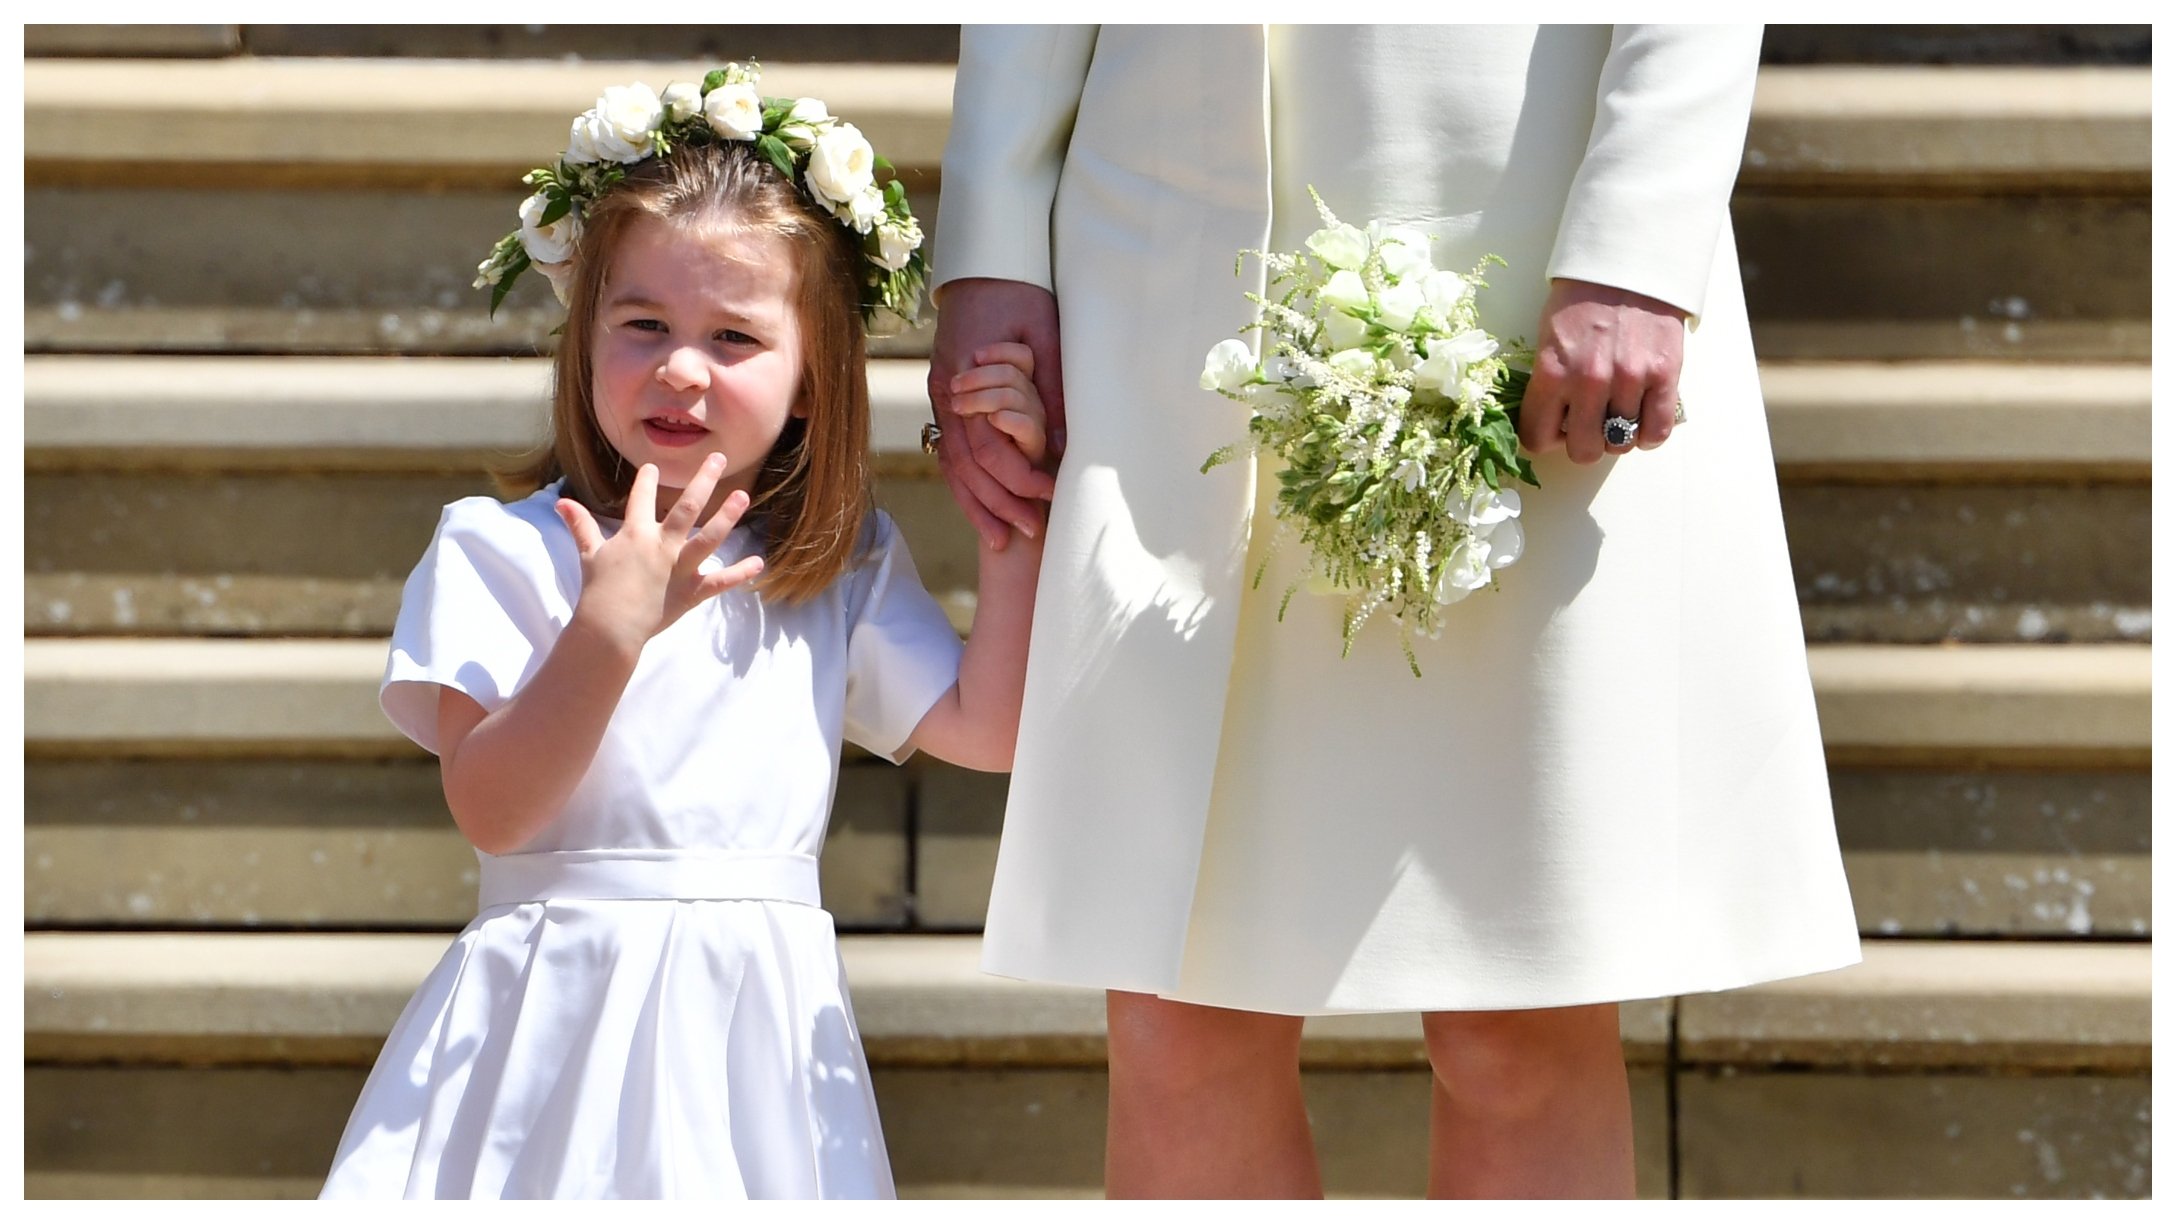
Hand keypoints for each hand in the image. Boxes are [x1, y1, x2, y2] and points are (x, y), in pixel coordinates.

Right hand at [554, 454, 764, 654]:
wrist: (610, 627)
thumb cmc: (598, 590)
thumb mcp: (588, 554)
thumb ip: (580, 525)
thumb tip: (560, 501)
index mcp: (636, 534)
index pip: (642, 498)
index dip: (647, 481)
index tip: (654, 466)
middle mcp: (662, 545)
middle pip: (687, 507)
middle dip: (704, 480)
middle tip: (720, 459)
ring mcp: (680, 568)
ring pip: (709, 538)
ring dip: (728, 517)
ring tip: (744, 496)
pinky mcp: (692, 591)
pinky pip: (720, 582)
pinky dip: (740, 573)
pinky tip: (759, 563)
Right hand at [928, 277, 1065, 547]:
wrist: (983, 267)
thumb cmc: (1020, 296)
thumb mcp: (1046, 336)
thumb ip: (1052, 388)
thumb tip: (1067, 444)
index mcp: (969, 380)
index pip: (991, 447)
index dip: (1019, 478)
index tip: (1048, 497)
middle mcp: (948, 395)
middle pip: (968, 466)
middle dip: (998, 504)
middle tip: (1030, 532)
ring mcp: (941, 398)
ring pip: (953, 465)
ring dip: (977, 504)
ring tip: (999, 540)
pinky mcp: (944, 398)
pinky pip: (949, 452)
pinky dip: (964, 484)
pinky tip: (979, 508)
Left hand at [1518, 278, 1686, 464]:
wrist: (1628, 262)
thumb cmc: (1582, 298)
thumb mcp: (1547, 336)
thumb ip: (1548, 381)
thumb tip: (1551, 422)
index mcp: (1553, 371)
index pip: (1538, 438)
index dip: (1545, 437)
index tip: (1554, 427)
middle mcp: (1590, 381)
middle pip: (1583, 451)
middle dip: (1582, 442)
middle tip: (1587, 422)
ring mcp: (1630, 380)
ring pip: (1619, 444)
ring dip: (1615, 435)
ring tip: (1615, 413)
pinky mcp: (1664, 375)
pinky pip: (1656, 431)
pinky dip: (1647, 434)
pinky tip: (1640, 418)